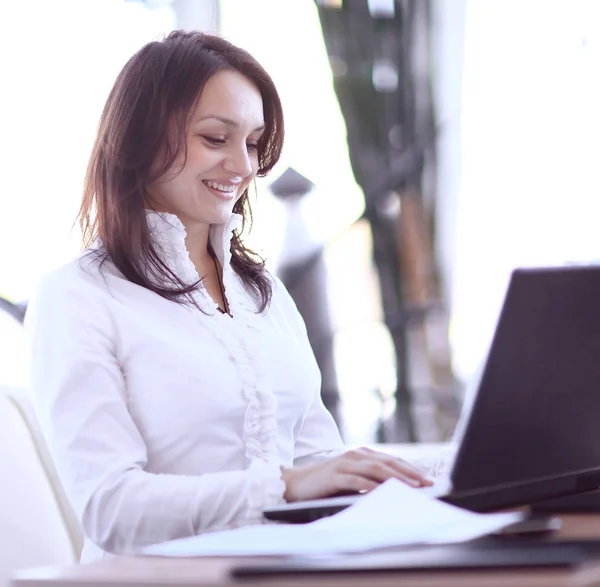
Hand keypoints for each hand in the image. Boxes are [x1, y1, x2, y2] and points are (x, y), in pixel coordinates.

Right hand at [281, 447, 432, 501]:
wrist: (296, 484)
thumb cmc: (328, 485)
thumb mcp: (353, 480)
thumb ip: (372, 480)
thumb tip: (400, 491)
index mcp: (361, 454)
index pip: (392, 460)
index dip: (411, 469)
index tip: (429, 479)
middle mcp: (355, 455)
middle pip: (388, 463)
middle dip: (410, 474)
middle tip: (428, 484)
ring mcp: (344, 464)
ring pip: (376, 469)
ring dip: (396, 479)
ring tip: (412, 488)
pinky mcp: (334, 476)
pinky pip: (356, 480)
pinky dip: (371, 486)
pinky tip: (383, 493)